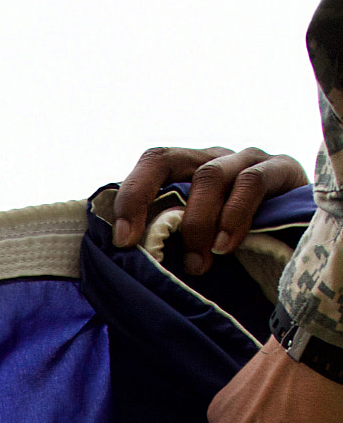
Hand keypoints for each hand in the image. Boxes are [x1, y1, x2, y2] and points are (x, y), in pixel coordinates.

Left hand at [112, 146, 306, 275]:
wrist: (302, 233)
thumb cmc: (243, 242)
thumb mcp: (199, 240)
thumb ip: (170, 241)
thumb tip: (128, 263)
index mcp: (187, 173)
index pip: (150, 166)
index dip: (130, 196)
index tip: (121, 240)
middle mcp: (212, 160)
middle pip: (166, 159)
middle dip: (143, 198)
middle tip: (139, 242)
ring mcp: (245, 160)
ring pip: (208, 176)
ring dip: (196, 223)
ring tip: (197, 263)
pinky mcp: (280, 169)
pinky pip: (251, 183)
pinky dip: (233, 217)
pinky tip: (226, 246)